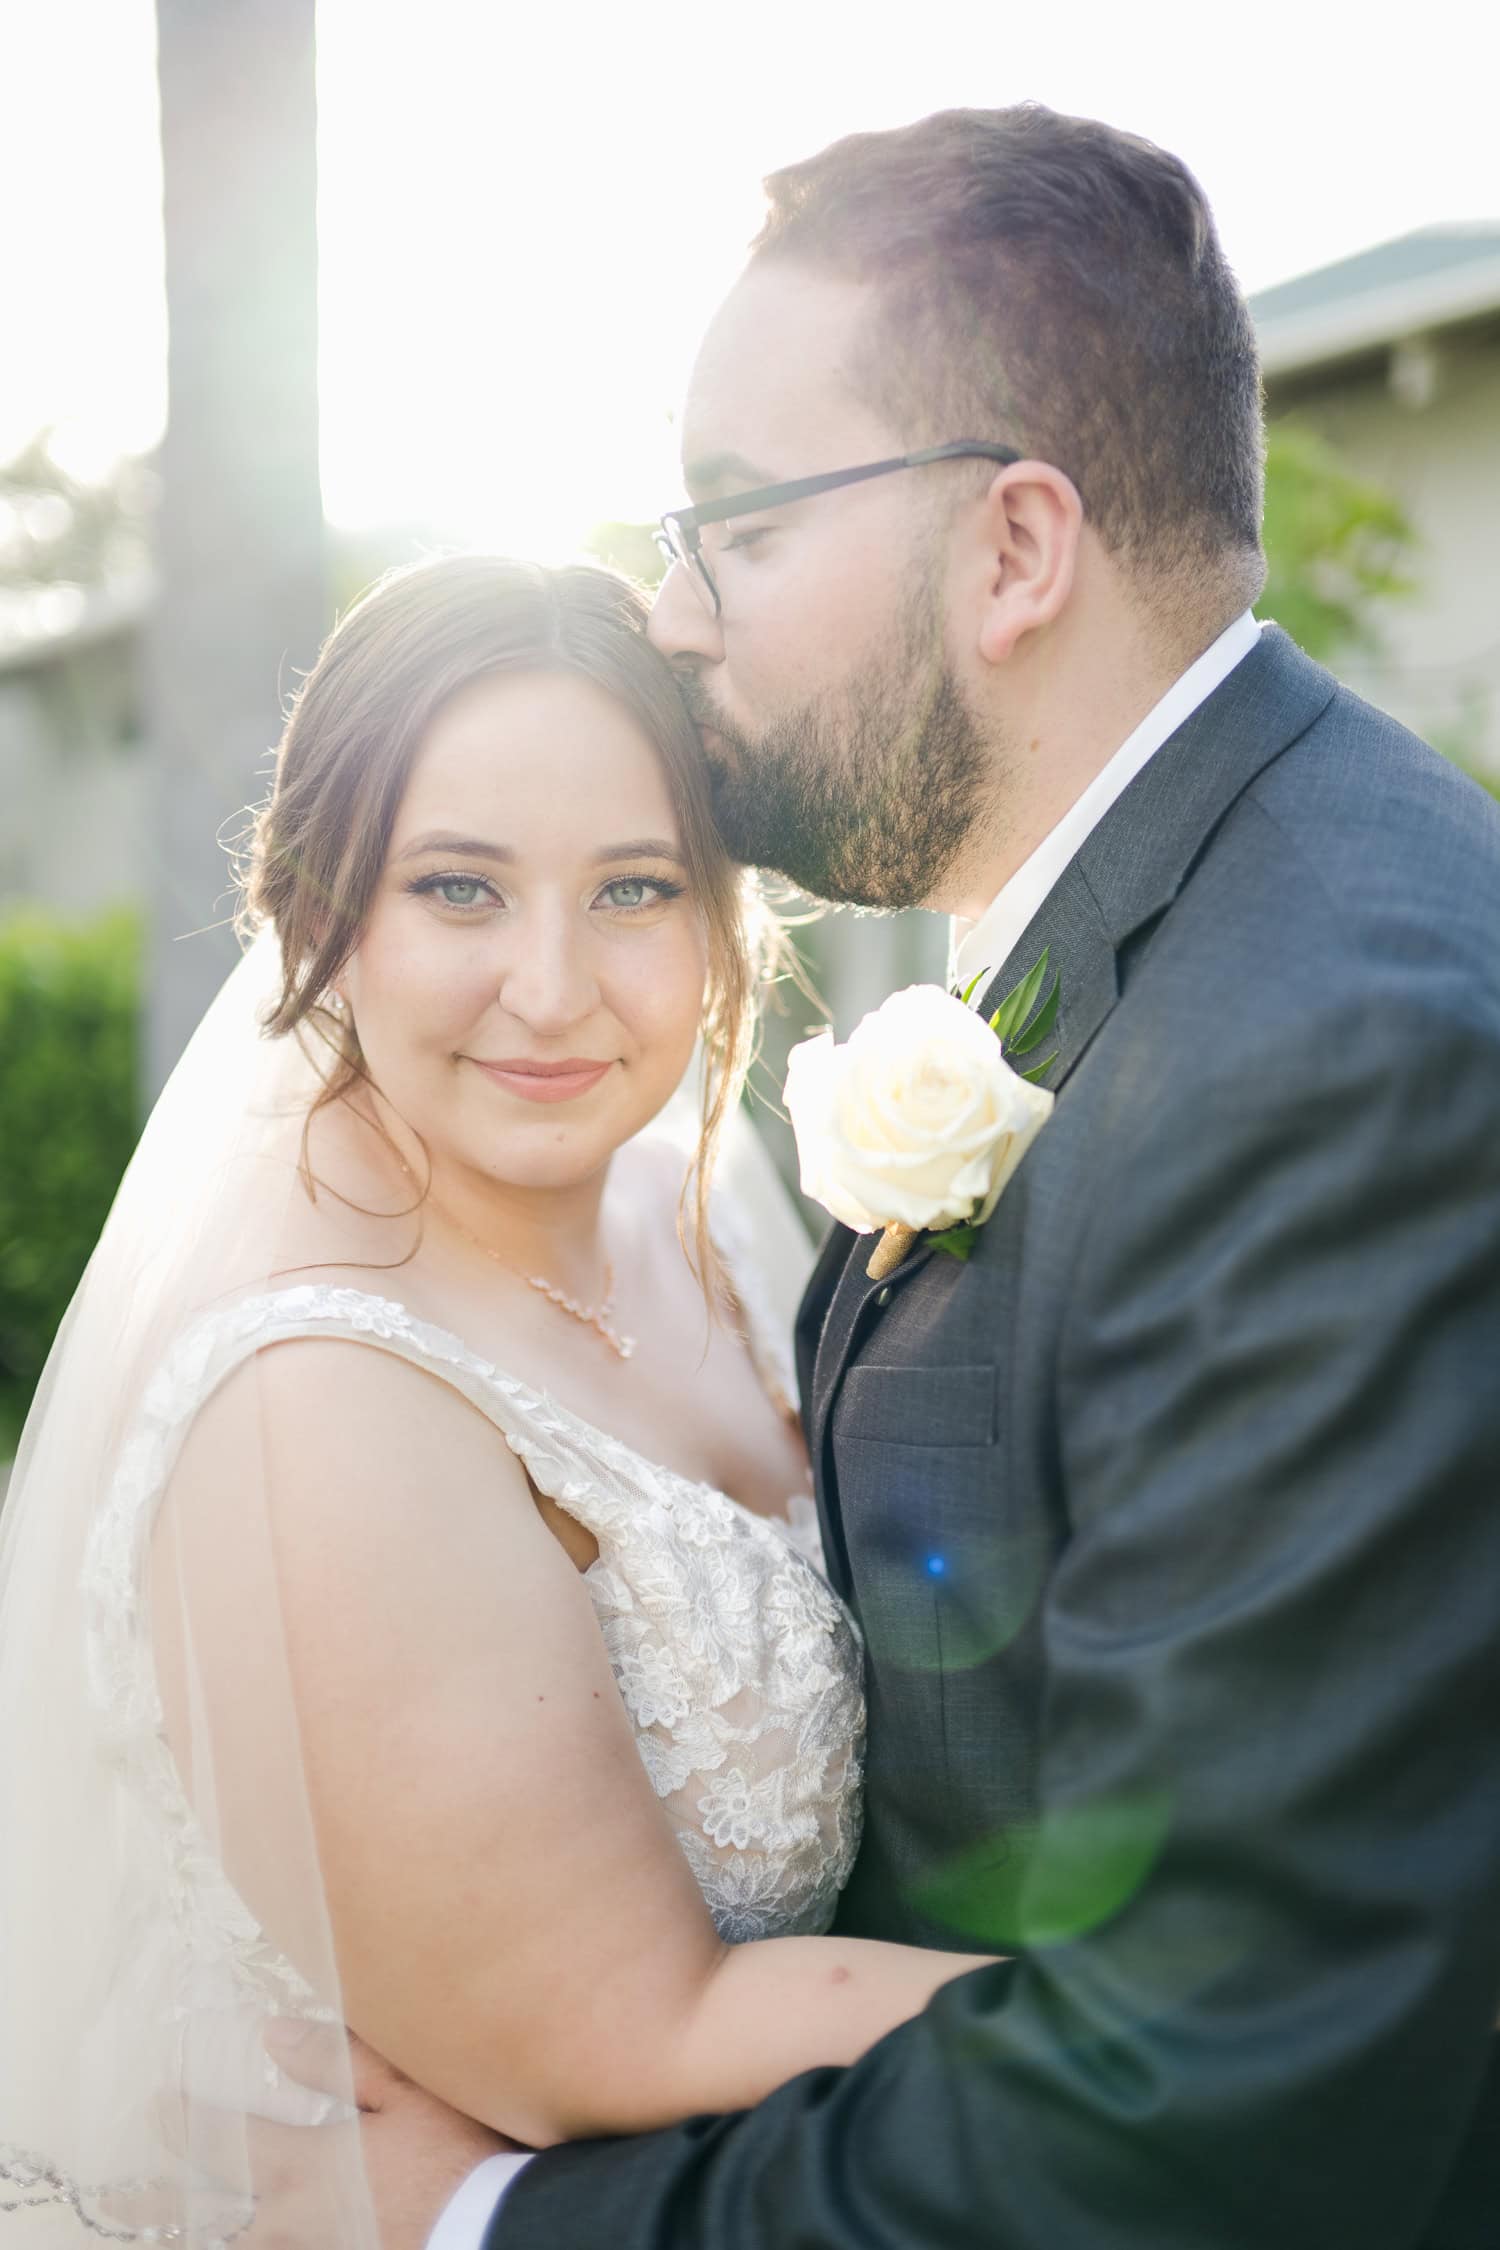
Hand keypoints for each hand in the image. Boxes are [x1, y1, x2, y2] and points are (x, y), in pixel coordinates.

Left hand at [158, 2023, 518, 2249]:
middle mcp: (298, 2222)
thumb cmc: (459, 2156)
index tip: (155, 2104)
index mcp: (309, 2168)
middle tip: (117, 2201)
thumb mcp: (408, 2091)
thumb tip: (272, 2036)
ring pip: (248, 2248)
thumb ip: (338, 2061)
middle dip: (160, 2206)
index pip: (227, 2143)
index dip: (186, 2122)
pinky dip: (260, 2244)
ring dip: (210, 2235)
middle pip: (215, 2218)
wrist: (498, 2232)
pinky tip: (258, 2235)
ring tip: (181, 2231)